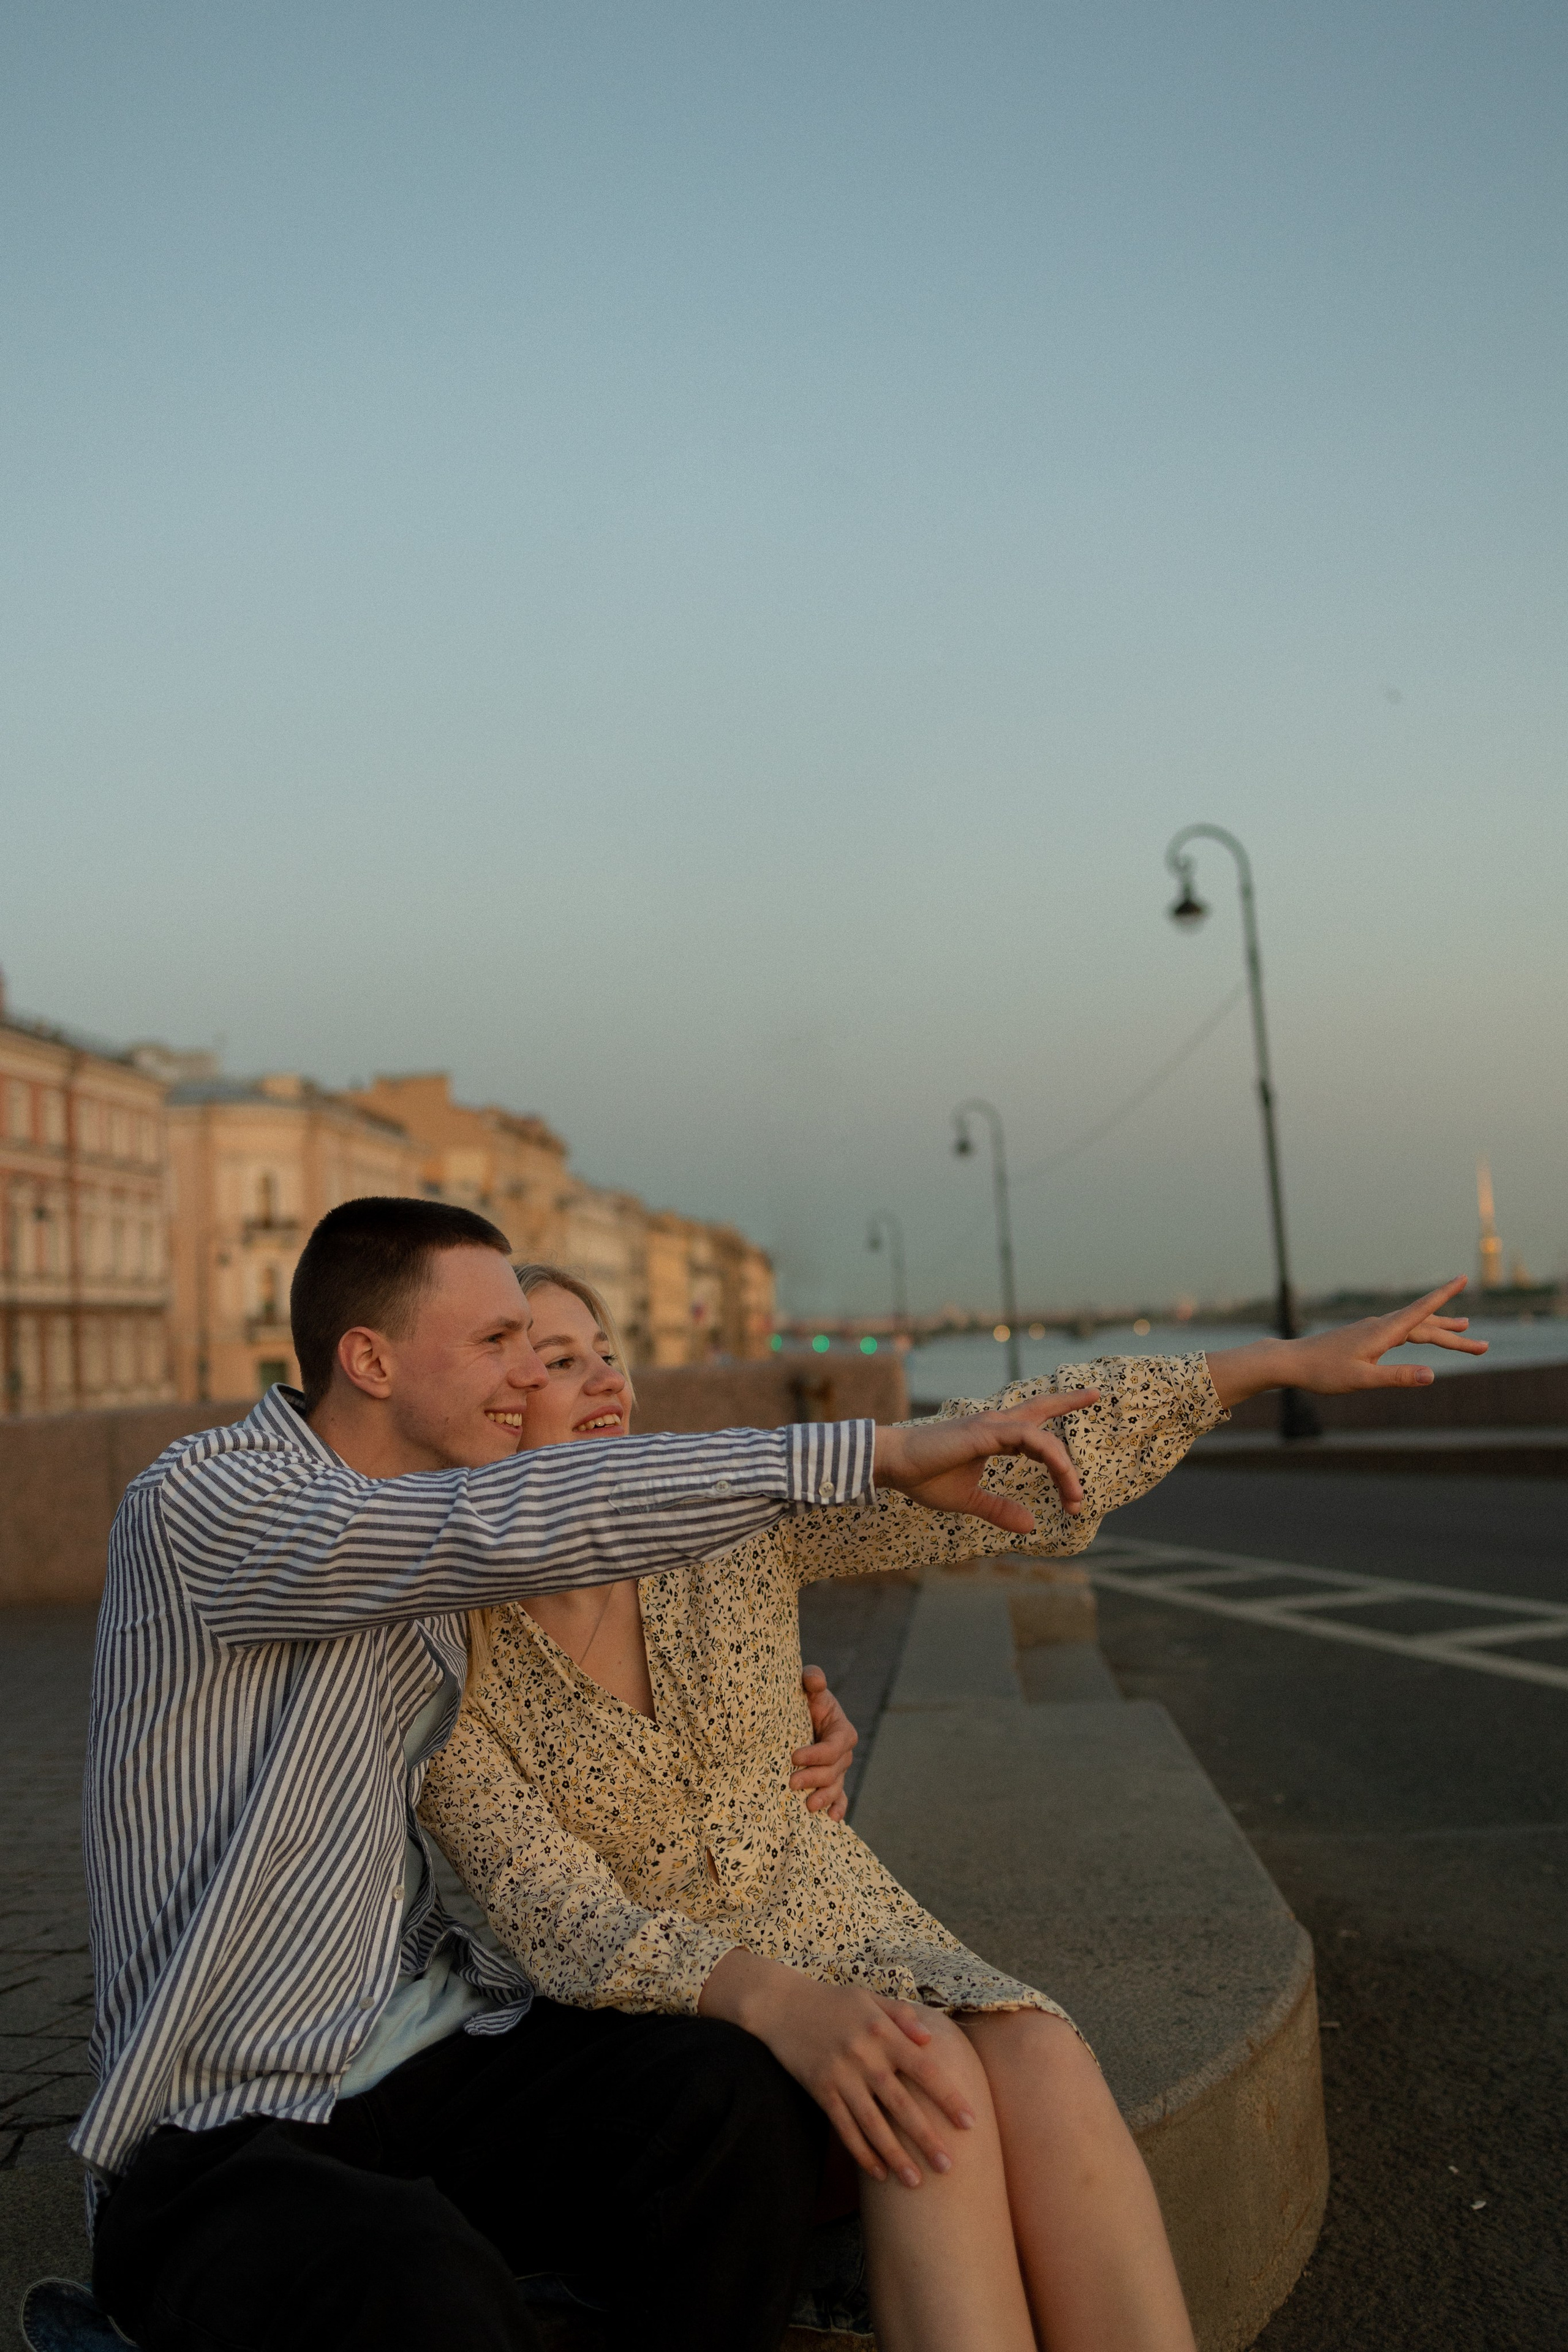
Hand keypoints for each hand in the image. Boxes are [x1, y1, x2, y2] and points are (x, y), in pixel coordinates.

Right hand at [698, 1946, 973, 2185]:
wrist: (781, 2004)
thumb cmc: (832, 2001)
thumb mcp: (869, 1998)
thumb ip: (901, 2015)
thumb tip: (931, 2038)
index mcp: (882, 2031)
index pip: (924, 2068)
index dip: (948, 2096)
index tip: (970, 2122)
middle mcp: (864, 2055)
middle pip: (901, 2104)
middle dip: (926, 2138)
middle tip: (949, 2167)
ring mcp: (841, 2075)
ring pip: (873, 2124)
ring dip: (895, 2156)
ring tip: (915, 2183)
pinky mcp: (820, 2090)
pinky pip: (844, 2128)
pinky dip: (861, 2152)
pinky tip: (878, 2173)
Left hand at [791, 1668, 858, 1819]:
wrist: (798, 1715)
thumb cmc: (804, 1699)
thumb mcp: (807, 1686)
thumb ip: (812, 1679)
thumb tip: (814, 1680)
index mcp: (841, 1730)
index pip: (834, 1746)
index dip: (817, 1754)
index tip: (794, 1756)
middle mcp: (843, 1753)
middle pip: (833, 1771)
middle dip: (814, 1778)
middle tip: (791, 1782)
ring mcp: (837, 1770)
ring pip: (835, 1787)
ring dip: (824, 1798)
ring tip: (808, 1806)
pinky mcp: (830, 1782)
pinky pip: (839, 1798)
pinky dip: (838, 1808)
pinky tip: (832, 1819)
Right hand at [871, 1390, 1100, 1532]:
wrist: (893, 1465)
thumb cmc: (923, 1477)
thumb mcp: (968, 1500)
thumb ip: (999, 1511)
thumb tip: (1031, 1526)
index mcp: (992, 1436)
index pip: (1033, 1423)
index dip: (1058, 1419)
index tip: (1084, 1428)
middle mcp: (994, 1425)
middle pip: (1041, 1408)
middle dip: (1070, 1401)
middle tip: (1097, 1394)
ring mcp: (990, 1426)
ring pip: (1041, 1433)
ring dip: (1064, 1466)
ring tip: (1076, 1496)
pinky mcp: (983, 1433)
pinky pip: (1027, 1438)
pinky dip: (1048, 1455)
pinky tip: (1061, 1474)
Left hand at [1206, 1279, 1487, 1407]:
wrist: (1292, 1362)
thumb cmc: (1323, 1372)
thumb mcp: (1362, 1379)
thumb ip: (1397, 1377)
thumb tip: (1432, 1375)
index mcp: (1383, 1332)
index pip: (1420, 1311)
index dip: (1443, 1296)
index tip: (1462, 1279)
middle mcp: (1381, 1326)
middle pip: (1426, 1325)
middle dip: (1455, 1335)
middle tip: (1485, 1347)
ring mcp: (1374, 1330)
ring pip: (1415, 1327)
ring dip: (1440, 1329)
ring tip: (1465, 1329)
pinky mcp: (1367, 1337)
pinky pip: (1402, 1330)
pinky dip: (1420, 1331)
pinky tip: (1424, 1334)